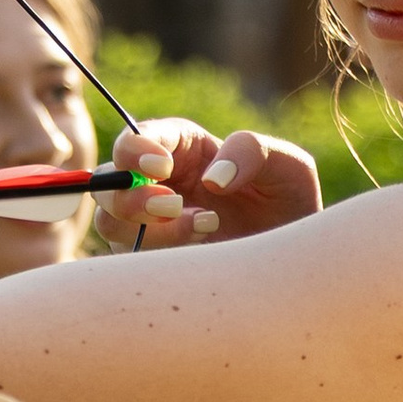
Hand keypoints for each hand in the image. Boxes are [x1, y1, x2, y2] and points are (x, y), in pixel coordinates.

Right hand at [114, 124, 323, 248]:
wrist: (296, 260)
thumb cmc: (290, 204)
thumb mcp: (289, 167)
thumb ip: (252, 152)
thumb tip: (212, 178)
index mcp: (182, 148)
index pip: (136, 140)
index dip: (136, 149)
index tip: (161, 166)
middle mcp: (157, 184)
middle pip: (106, 182)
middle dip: (130, 194)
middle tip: (173, 205)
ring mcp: (149, 225)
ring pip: (110, 222)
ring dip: (146, 228)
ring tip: (204, 226)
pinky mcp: (153, 261)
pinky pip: (130, 260)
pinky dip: (159, 257)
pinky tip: (203, 250)